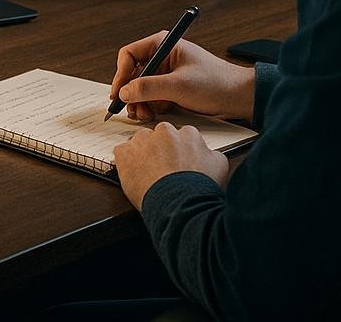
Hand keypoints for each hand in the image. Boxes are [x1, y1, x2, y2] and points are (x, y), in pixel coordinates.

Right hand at [110, 33, 254, 122]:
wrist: (239, 97)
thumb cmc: (216, 82)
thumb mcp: (179, 85)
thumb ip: (149, 87)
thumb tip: (124, 92)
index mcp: (163, 44)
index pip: (129, 55)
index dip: (121, 74)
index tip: (118, 93)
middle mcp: (162, 57)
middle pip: (133, 73)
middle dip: (131, 93)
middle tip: (131, 109)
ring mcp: (166, 73)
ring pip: (141, 88)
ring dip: (140, 102)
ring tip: (144, 115)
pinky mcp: (172, 88)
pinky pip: (152, 97)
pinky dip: (150, 107)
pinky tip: (154, 114)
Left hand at [113, 121, 229, 210]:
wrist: (179, 206)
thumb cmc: (199, 190)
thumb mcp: (219, 167)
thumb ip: (210, 153)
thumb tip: (208, 153)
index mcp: (188, 134)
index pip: (181, 136)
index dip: (179, 151)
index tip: (178, 162)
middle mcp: (165, 132)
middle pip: (160, 136)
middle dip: (161, 149)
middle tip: (164, 169)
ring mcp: (143, 141)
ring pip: (140, 141)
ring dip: (143, 153)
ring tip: (148, 174)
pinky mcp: (125, 153)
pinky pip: (122, 152)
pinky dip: (125, 161)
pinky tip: (134, 175)